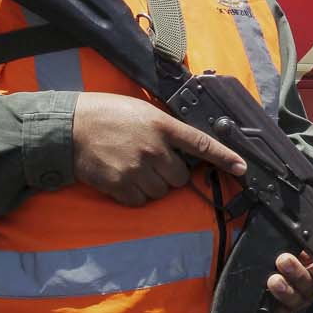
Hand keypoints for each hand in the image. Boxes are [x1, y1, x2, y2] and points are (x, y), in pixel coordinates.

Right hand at [72, 92, 245, 205]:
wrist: (70, 127)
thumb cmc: (107, 114)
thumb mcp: (143, 112)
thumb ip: (165, 129)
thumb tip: (186, 150)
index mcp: (162, 125)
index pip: (201, 143)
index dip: (224, 157)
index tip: (242, 168)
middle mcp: (154, 149)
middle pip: (180, 178)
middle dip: (170, 173)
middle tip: (150, 160)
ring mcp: (137, 169)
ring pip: (161, 192)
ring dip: (152, 185)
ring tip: (132, 166)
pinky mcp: (121, 186)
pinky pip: (141, 201)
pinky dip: (135, 194)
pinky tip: (122, 177)